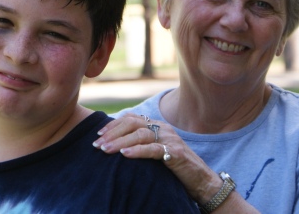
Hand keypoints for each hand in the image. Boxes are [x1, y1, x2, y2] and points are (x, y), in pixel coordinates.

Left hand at [92, 113, 221, 203]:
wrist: (201, 179)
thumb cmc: (175, 167)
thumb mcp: (156, 151)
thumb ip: (141, 144)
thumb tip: (116, 145)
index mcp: (157, 126)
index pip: (132, 118)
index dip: (113, 125)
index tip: (98, 135)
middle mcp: (162, 128)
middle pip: (133, 123)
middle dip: (113, 132)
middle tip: (97, 144)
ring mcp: (170, 138)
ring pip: (140, 134)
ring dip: (120, 142)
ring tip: (105, 150)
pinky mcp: (175, 152)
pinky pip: (153, 149)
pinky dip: (137, 151)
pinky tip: (124, 155)